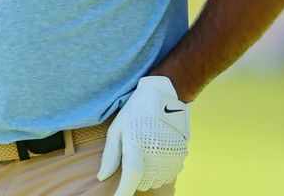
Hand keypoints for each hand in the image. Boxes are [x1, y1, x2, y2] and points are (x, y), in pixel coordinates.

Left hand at [97, 76, 189, 194]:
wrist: (164, 97)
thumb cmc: (135, 112)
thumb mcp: (117, 129)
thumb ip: (110, 155)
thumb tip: (102, 177)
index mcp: (136, 144)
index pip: (131, 176)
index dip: (124, 192)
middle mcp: (155, 153)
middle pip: (142, 182)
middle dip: (134, 175)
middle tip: (134, 154)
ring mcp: (170, 155)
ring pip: (155, 180)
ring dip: (148, 173)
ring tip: (146, 149)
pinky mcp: (181, 156)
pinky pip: (167, 174)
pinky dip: (160, 169)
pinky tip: (157, 151)